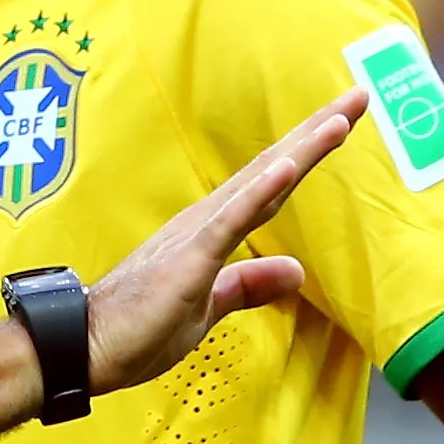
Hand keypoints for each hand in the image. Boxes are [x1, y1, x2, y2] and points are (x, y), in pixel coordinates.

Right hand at [86, 90, 366, 394]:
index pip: (271, 187)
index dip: (308, 154)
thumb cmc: (134, 332)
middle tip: (359, 94)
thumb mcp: (207, 310)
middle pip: (273, 169)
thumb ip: (249, 287)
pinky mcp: (190, 258)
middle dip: (317, 132)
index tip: (343, 121)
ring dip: (301, 150)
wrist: (85, 348)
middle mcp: (207, 221)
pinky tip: (289, 166)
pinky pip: (233, 220)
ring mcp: (199, 236)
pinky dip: (262, 190)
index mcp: (211, 233)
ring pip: (260, 183)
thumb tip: (296, 271)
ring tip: (340, 117)